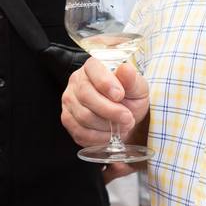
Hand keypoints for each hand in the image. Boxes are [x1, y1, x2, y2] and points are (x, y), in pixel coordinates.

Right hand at [62, 60, 148, 181]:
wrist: (125, 117)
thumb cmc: (130, 98)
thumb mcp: (137, 88)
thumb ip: (132, 79)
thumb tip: (125, 69)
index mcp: (92, 67)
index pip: (93, 71)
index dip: (106, 83)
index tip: (120, 95)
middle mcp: (76, 81)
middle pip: (86, 96)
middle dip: (110, 111)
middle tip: (128, 118)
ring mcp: (69, 101)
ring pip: (83, 117)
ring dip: (106, 126)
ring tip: (122, 126)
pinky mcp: (68, 119)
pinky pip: (80, 132)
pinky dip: (99, 138)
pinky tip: (110, 135)